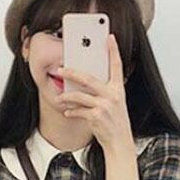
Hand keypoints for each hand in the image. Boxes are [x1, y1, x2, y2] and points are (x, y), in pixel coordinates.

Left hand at [57, 33, 133, 151]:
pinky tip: (67, 111)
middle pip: (88, 78)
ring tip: (60, 97)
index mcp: (118, 89)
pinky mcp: (96, 117)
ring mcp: (104, 106)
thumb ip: (104, 91)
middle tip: (60, 70)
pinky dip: (71, 111)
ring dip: (67, 96)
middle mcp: (112, 95)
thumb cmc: (116, 123)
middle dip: (71, 73)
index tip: (110, 37)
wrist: (119, 142)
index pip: (117, 66)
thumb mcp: (115, 104)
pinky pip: (78, 110)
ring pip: (79, 96)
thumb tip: (85, 83)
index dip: (114, 51)